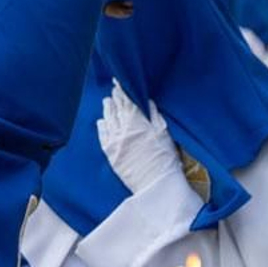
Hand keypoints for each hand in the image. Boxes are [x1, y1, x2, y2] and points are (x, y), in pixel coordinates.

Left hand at [96, 79, 181, 194]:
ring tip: (107, 102)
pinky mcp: (110, 154)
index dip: (123, 90)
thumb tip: (147, 102)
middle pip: (117, 108)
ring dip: (108, 109)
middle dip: (115, 98)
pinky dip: (102, 126)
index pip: (127, 101)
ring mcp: (114, 141)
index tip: (119, 82)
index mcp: (137, 121)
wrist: (155, 184)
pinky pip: (103, 136)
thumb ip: (155, 116)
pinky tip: (102, 121)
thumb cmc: (165, 159)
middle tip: (114, 90)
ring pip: (108, 119)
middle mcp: (123, 128)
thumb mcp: (164, 134)